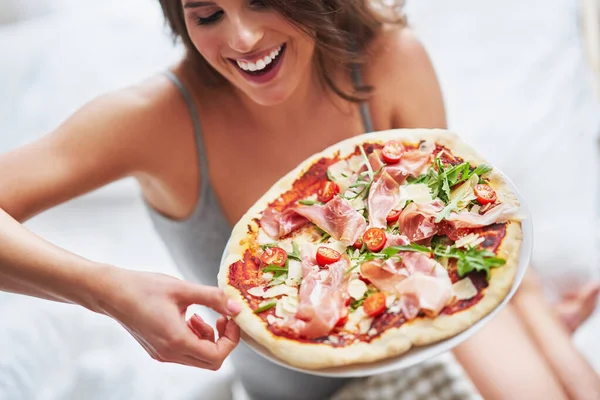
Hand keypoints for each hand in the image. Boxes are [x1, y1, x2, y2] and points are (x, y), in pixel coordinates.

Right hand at [97, 266, 241, 369]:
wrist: (111, 293)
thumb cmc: (143, 288)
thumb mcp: (183, 289)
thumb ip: (213, 298)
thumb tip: (236, 307)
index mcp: (177, 340)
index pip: (217, 355)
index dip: (231, 339)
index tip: (231, 319)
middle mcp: (169, 353)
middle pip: (210, 361)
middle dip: (222, 340)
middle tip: (222, 318)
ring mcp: (162, 354)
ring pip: (198, 357)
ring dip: (207, 338)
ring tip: (201, 315)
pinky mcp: (158, 350)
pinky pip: (185, 352)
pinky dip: (194, 338)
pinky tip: (189, 318)